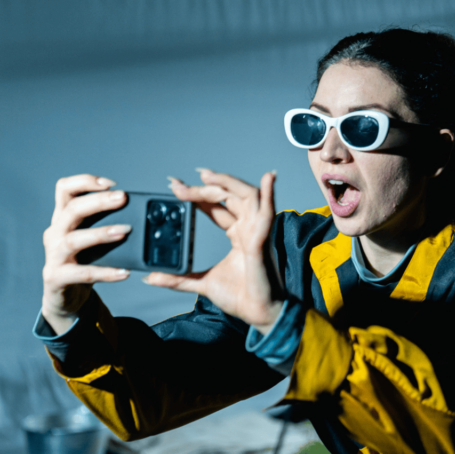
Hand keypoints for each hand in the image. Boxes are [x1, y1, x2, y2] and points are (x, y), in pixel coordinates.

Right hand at [41, 175, 132, 335]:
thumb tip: (143, 212)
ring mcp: (53, 255)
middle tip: (123, 198)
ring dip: (100, 233)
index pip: (65, 189)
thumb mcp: (93, 238)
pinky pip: (82, 273)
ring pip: (74, 239)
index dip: (85, 181)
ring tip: (125, 231)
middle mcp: (55, 232)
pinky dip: (105, 272)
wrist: (65, 295)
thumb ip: (108, 222)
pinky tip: (124, 272)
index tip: (112, 184)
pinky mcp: (57, 277)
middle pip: (72, 210)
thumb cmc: (84, 260)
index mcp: (63, 218)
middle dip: (98, 202)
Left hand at [145, 169, 281, 332]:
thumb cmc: (240, 297)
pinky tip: (268, 177)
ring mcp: (257, 231)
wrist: (257, 313)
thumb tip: (150, 277)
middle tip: (178, 185)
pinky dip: (270, 193)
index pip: (217, 206)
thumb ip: (178, 278)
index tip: (175, 187)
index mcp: (238, 234)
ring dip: (226, 182)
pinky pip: (268, 212)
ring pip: (246, 195)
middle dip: (204, 186)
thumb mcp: (201, 283)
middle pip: (229, 196)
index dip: (198, 194)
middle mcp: (249, 228)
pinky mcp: (262, 240)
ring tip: (205, 175)